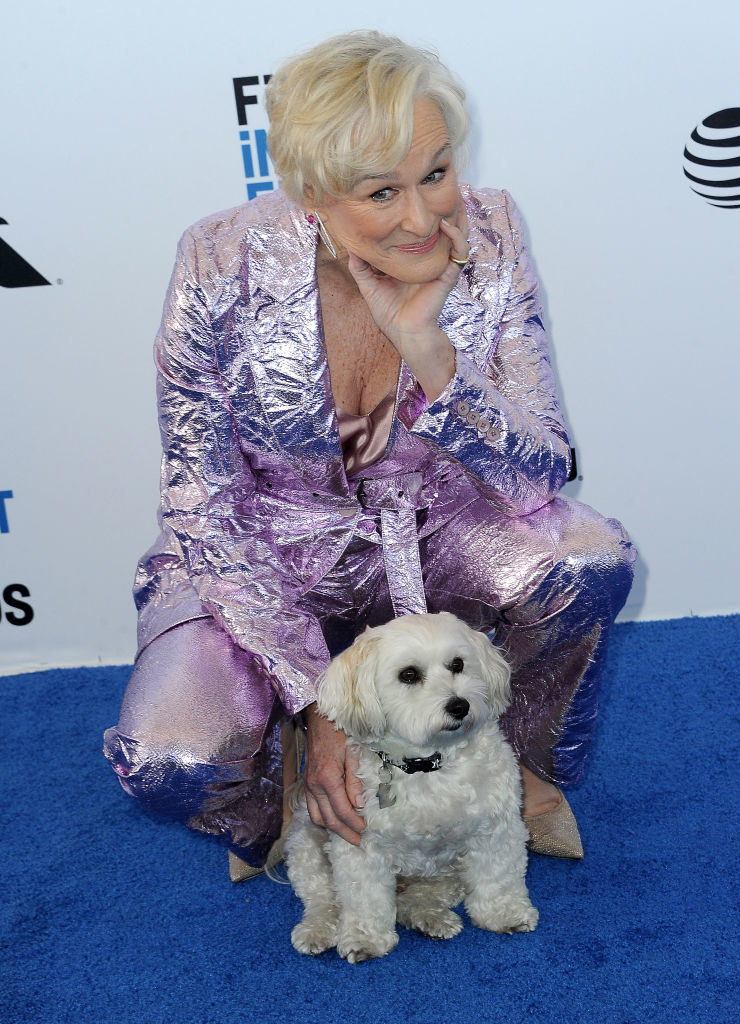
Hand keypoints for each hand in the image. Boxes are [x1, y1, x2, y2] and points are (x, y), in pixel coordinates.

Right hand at [303, 703, 364, 845]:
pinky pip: (311, 808)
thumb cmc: (338, 733)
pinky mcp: (307, 783)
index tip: (365, 830)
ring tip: (347, 833)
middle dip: (344, 833)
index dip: (353, 823)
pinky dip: (322, 818)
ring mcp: (308, 785)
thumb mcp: (352, 754)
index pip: (342, 810)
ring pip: (317, 816)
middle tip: (357, 841)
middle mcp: (314, 785)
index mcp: (327, 779)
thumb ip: (354, 781)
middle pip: (328, 819)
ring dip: (332, 828)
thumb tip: (359, 805)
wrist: (319, 719)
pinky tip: (333, 819)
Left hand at [346, 200, 468, 399]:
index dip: (425, 216)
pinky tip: (446, 224)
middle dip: (446, 208)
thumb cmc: (390, 313)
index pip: (423, 233)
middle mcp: (430, 260)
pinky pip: (459, 251)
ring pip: (458, 235)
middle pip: (444, 229)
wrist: (404, 332)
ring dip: (459, 215)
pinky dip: (456, 236)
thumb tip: (349, 247)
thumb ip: (360, 266)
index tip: (416, 196)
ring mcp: (441, 266)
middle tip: (440, 187)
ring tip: (455, 195)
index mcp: (415, 261)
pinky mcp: (448, 274)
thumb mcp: (369, 285)